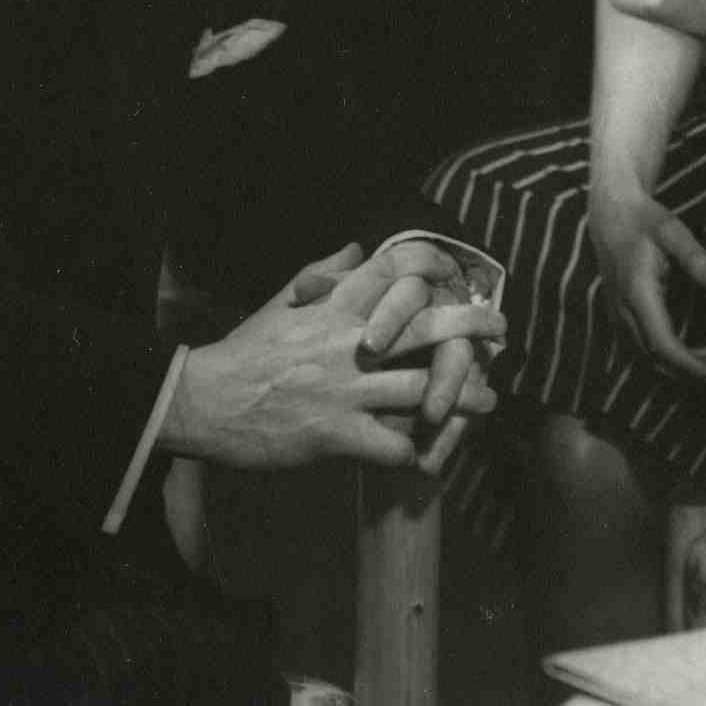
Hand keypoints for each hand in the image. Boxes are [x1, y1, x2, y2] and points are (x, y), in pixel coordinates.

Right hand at [167, 242, 505, 471]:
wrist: (204, 402)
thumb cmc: (245, 353)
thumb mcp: (283, 303)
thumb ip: (324, 275)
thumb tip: (357, 249)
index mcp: (335, 309)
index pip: (394, 272)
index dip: (433, 265)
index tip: (460, 270)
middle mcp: (348, 345)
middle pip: (426, 328)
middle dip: (471, 327)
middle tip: (500, 331)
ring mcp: (344, 390)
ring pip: (423, 391)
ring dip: (463, 397)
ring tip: (489, 399)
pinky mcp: (335, 434)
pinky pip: (391, 444)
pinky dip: (415, 452)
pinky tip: (431, 456)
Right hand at [588, 178, 705, 394]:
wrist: (609, 213)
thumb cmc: (644, 219)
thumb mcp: (671, 229)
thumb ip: (694, 256)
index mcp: (636, 294)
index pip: (663, 347)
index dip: (694, 369)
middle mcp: (624, 313)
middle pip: (658, 363)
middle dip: (696, 378)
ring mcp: (620, 320)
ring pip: (651, 363)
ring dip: (687, 373)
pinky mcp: (623, 320)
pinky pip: (647, 353)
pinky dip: (675, 362)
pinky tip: (702, 357)